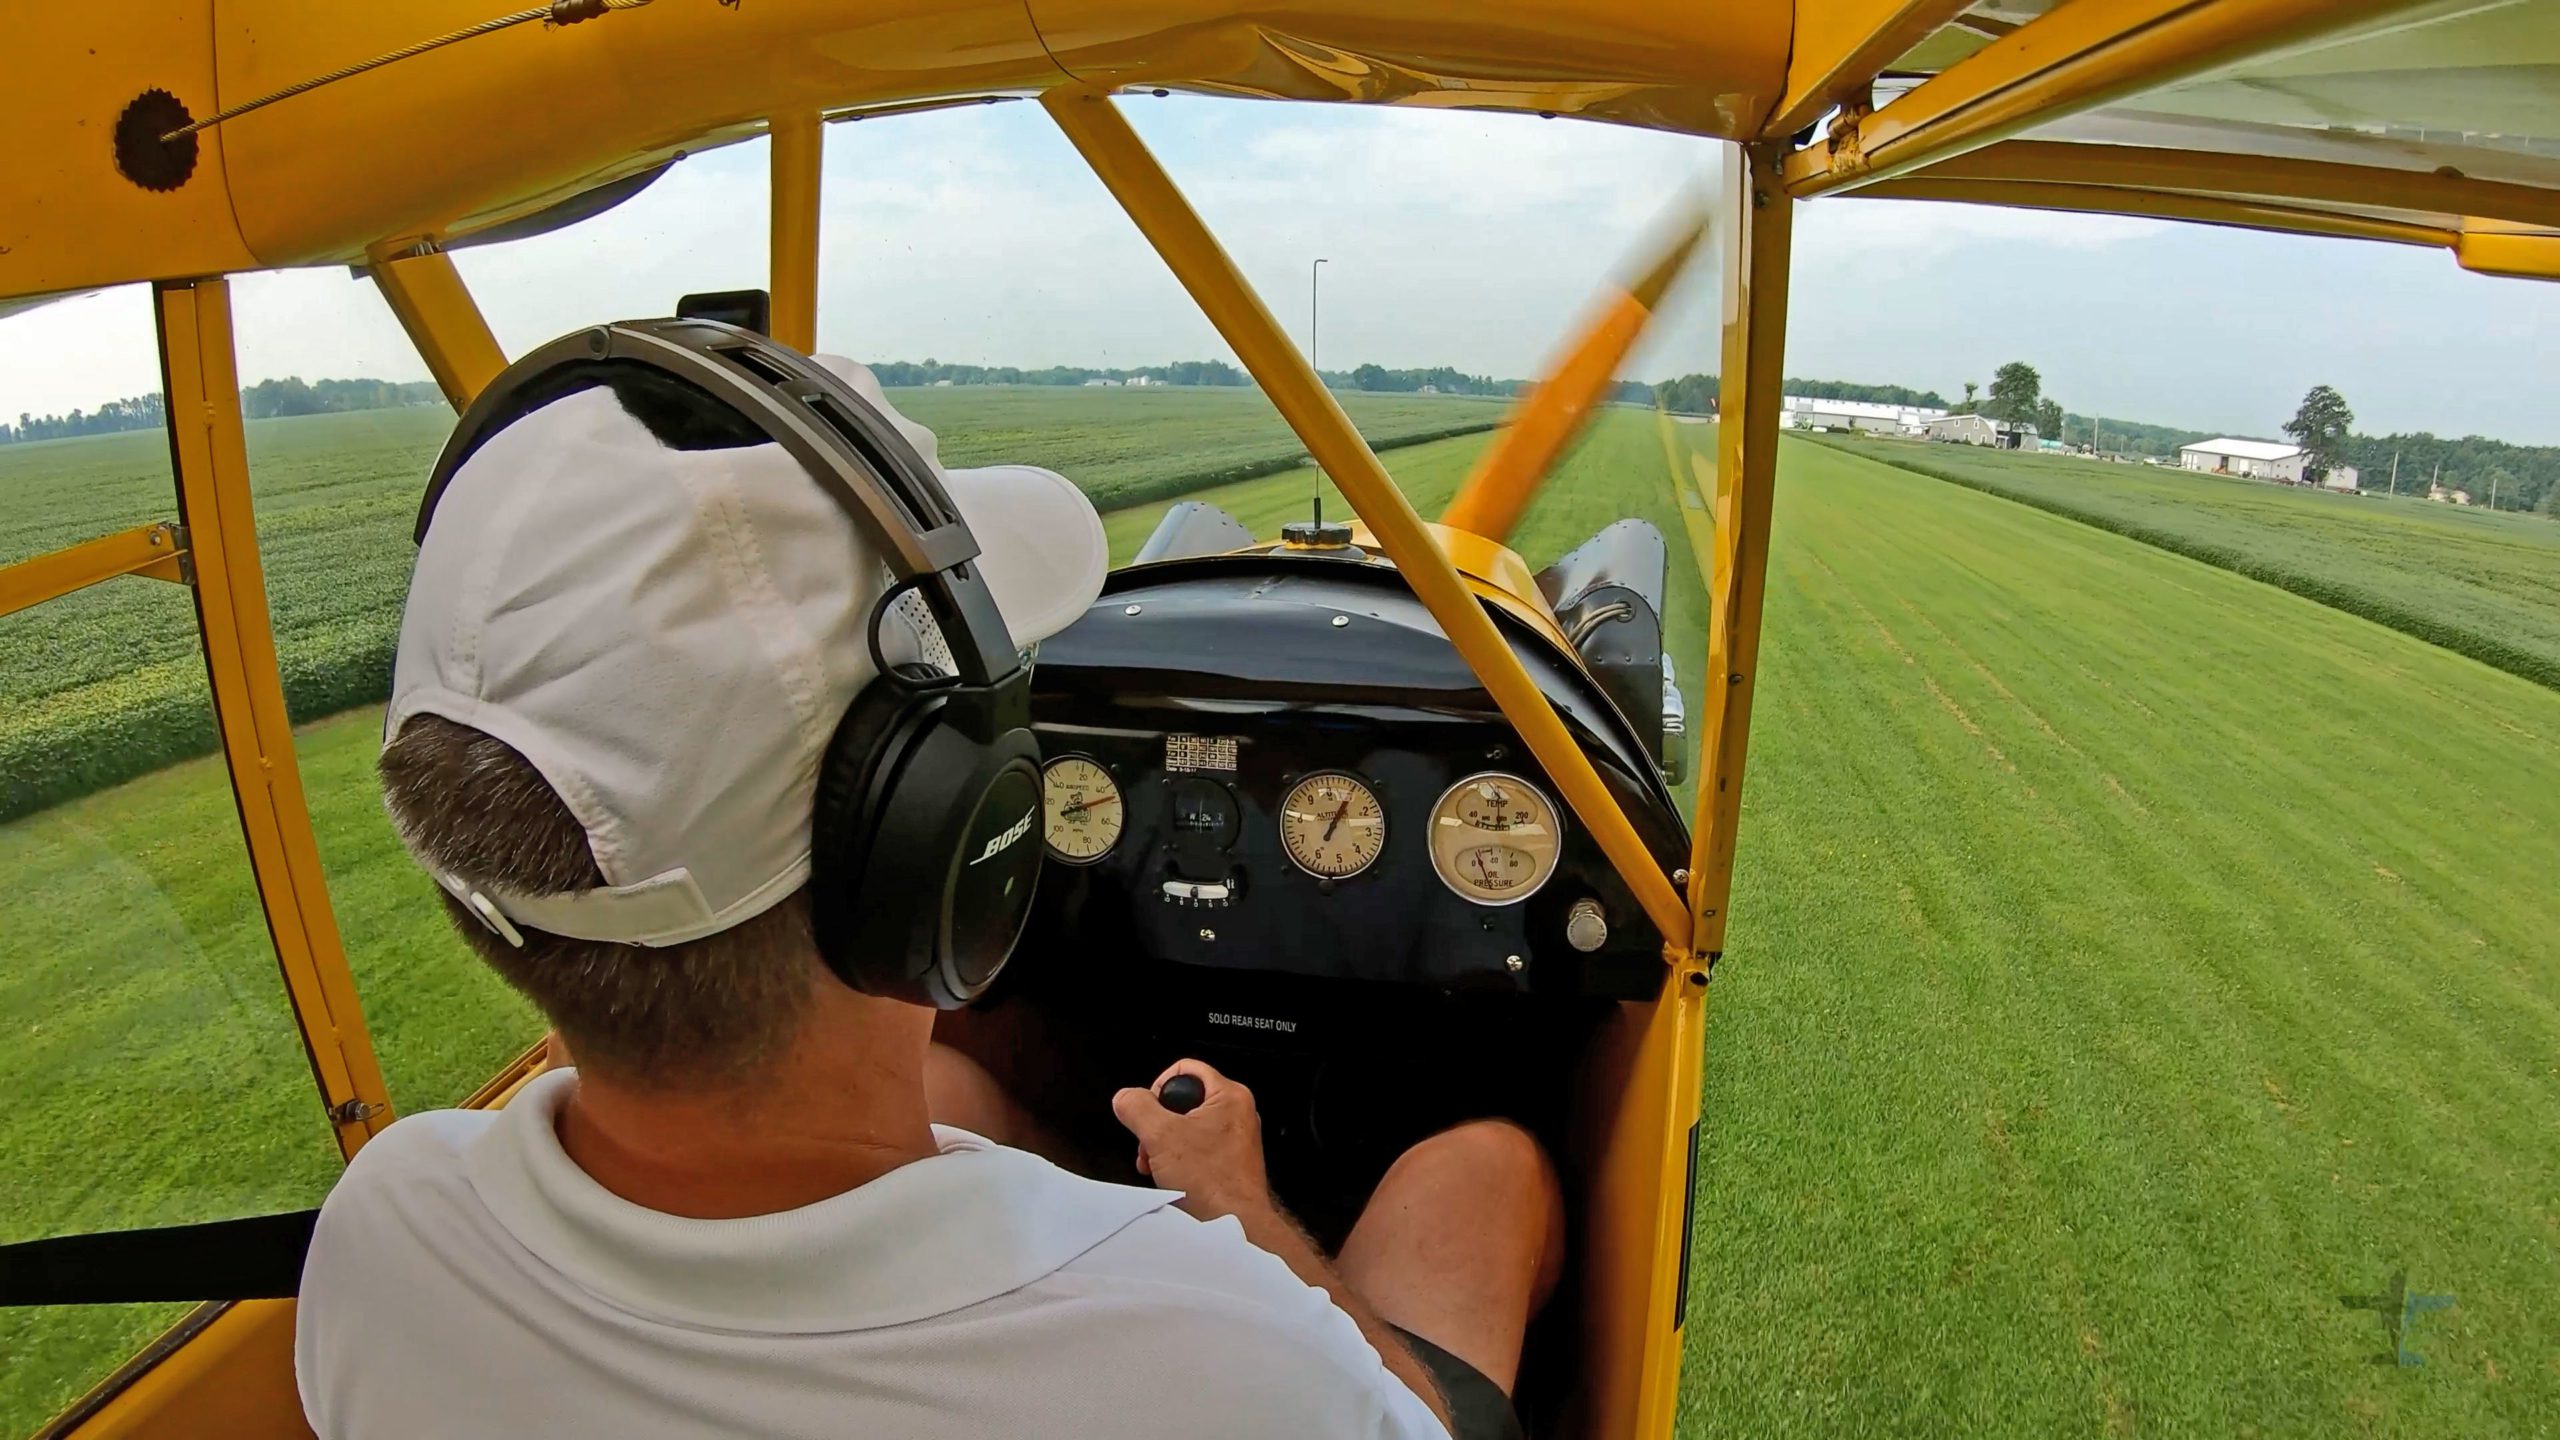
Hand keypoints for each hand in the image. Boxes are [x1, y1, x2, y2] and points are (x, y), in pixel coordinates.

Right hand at [1111, 1059, 1272, 1221]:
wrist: (1234, 1225)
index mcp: (1229, 1096)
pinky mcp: (1230, 1162)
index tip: (1149, 1110)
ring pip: (1186, 1128)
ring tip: (1157, 1164)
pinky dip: (1178, 1161)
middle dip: (1158, 1124)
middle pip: (1183, 1101)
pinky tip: (1169, 1177)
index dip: (1159, 1087)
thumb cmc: (1212, 1183)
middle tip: (1151, 1144)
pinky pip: (1196, 1150)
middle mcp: (1237, 1113)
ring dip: (1163, 1145)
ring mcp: (1235, 1139)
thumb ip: (1137, 1108)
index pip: (1186, 1069)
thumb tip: (1125, 1098)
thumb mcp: (1160, 1136)